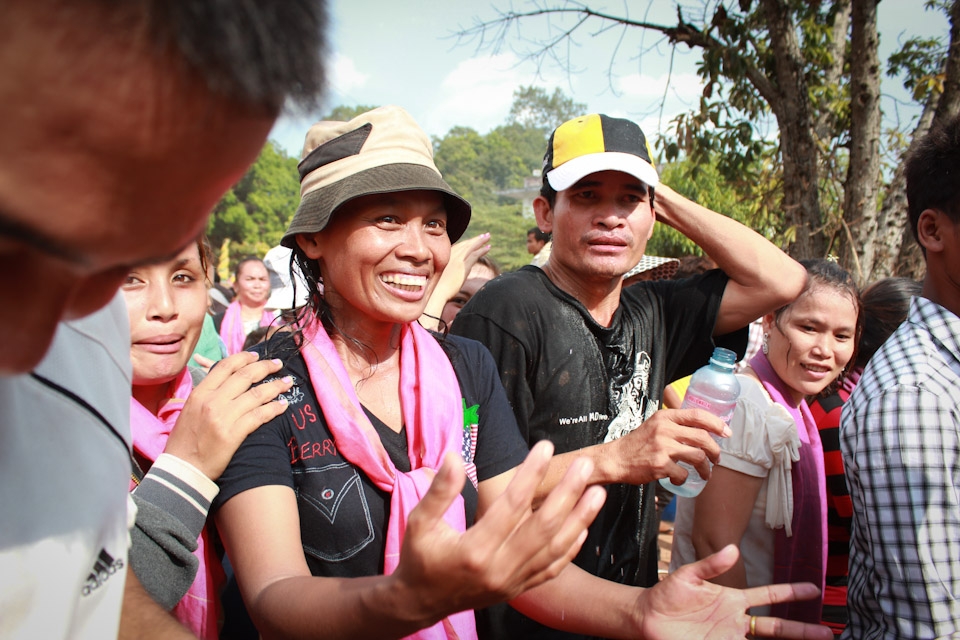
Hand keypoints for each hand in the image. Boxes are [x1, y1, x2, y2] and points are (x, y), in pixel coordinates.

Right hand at [164, 351, 292, 480]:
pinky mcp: (234, 434)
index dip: (244, 358)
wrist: (183, 469)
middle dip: (265, 367)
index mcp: (200, 393)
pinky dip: (274, 408)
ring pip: (256, 394)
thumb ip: (206, 393)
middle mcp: (212, 401)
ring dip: (276, 386)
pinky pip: (260, 416)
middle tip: (278, 364)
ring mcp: (224, 417)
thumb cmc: (185, 441)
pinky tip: (283, 405)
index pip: (225, 366)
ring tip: (288, 383)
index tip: (257, 356)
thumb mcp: (190, 409)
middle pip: (245, 376)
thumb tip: (224, 379)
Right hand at [389, 441, 605, 626]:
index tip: (545, 447)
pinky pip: (551, 569)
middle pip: (543, 526)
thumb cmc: (420, 557)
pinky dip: (571, 549)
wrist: (420, 603)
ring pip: (555, 549)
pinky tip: (583, 528)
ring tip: (598, 492)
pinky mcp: (518, 589)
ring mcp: (512, 582)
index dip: (531, 474)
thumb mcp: (418, 522)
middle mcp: (499, 569)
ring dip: (580, 519)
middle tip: (585, 465)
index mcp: (475, 550)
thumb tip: (454, 456)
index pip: (512, 506)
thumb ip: (438, 491)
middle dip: (568, 493)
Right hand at [439, 233, 490, 298]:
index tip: (475, 239)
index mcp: (447, 257)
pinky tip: (488, 247)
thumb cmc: (440, 287)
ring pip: (471, 247)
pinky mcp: (463, 265)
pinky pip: (474, 255)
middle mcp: (452, 256)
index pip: (459, 246)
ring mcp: (457, 260)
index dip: (468, 242)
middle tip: (485, 235)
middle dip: (476, 239)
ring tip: (488, 237)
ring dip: (480, 241)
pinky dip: (482, 250)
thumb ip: (451, 270)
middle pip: (466, 244)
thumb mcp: (445, 275)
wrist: (438, 292)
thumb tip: (456, 272)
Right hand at [611, 408, 730, 485]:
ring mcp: (662, 447)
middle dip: (715, 450)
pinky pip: (682, 474)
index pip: (697, 415)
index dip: (716, 423)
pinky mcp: (659, 465)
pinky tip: (679, 480)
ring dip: (706, 468)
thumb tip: (701, 429)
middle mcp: (664, 429)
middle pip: (702, 437)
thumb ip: (673, 424)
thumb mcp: (654, 426)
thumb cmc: (637, 444)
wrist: (616, 459)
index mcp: (665, 417)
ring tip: (706, 473)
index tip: (726, 432)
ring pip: (697, 456)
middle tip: (717, 459)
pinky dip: (684, 479)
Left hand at [637, 545, 832, 638]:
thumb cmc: (667, 595)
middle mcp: (736, 622)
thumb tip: (733, 548)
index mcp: (732, 600)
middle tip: (827, 632)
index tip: (813, 589)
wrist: (648, 617)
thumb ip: (711, 564)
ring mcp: (728, 637)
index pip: (768, 596)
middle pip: (775, 627)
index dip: (790, 593)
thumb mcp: (689, 576)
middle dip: (801, 630)